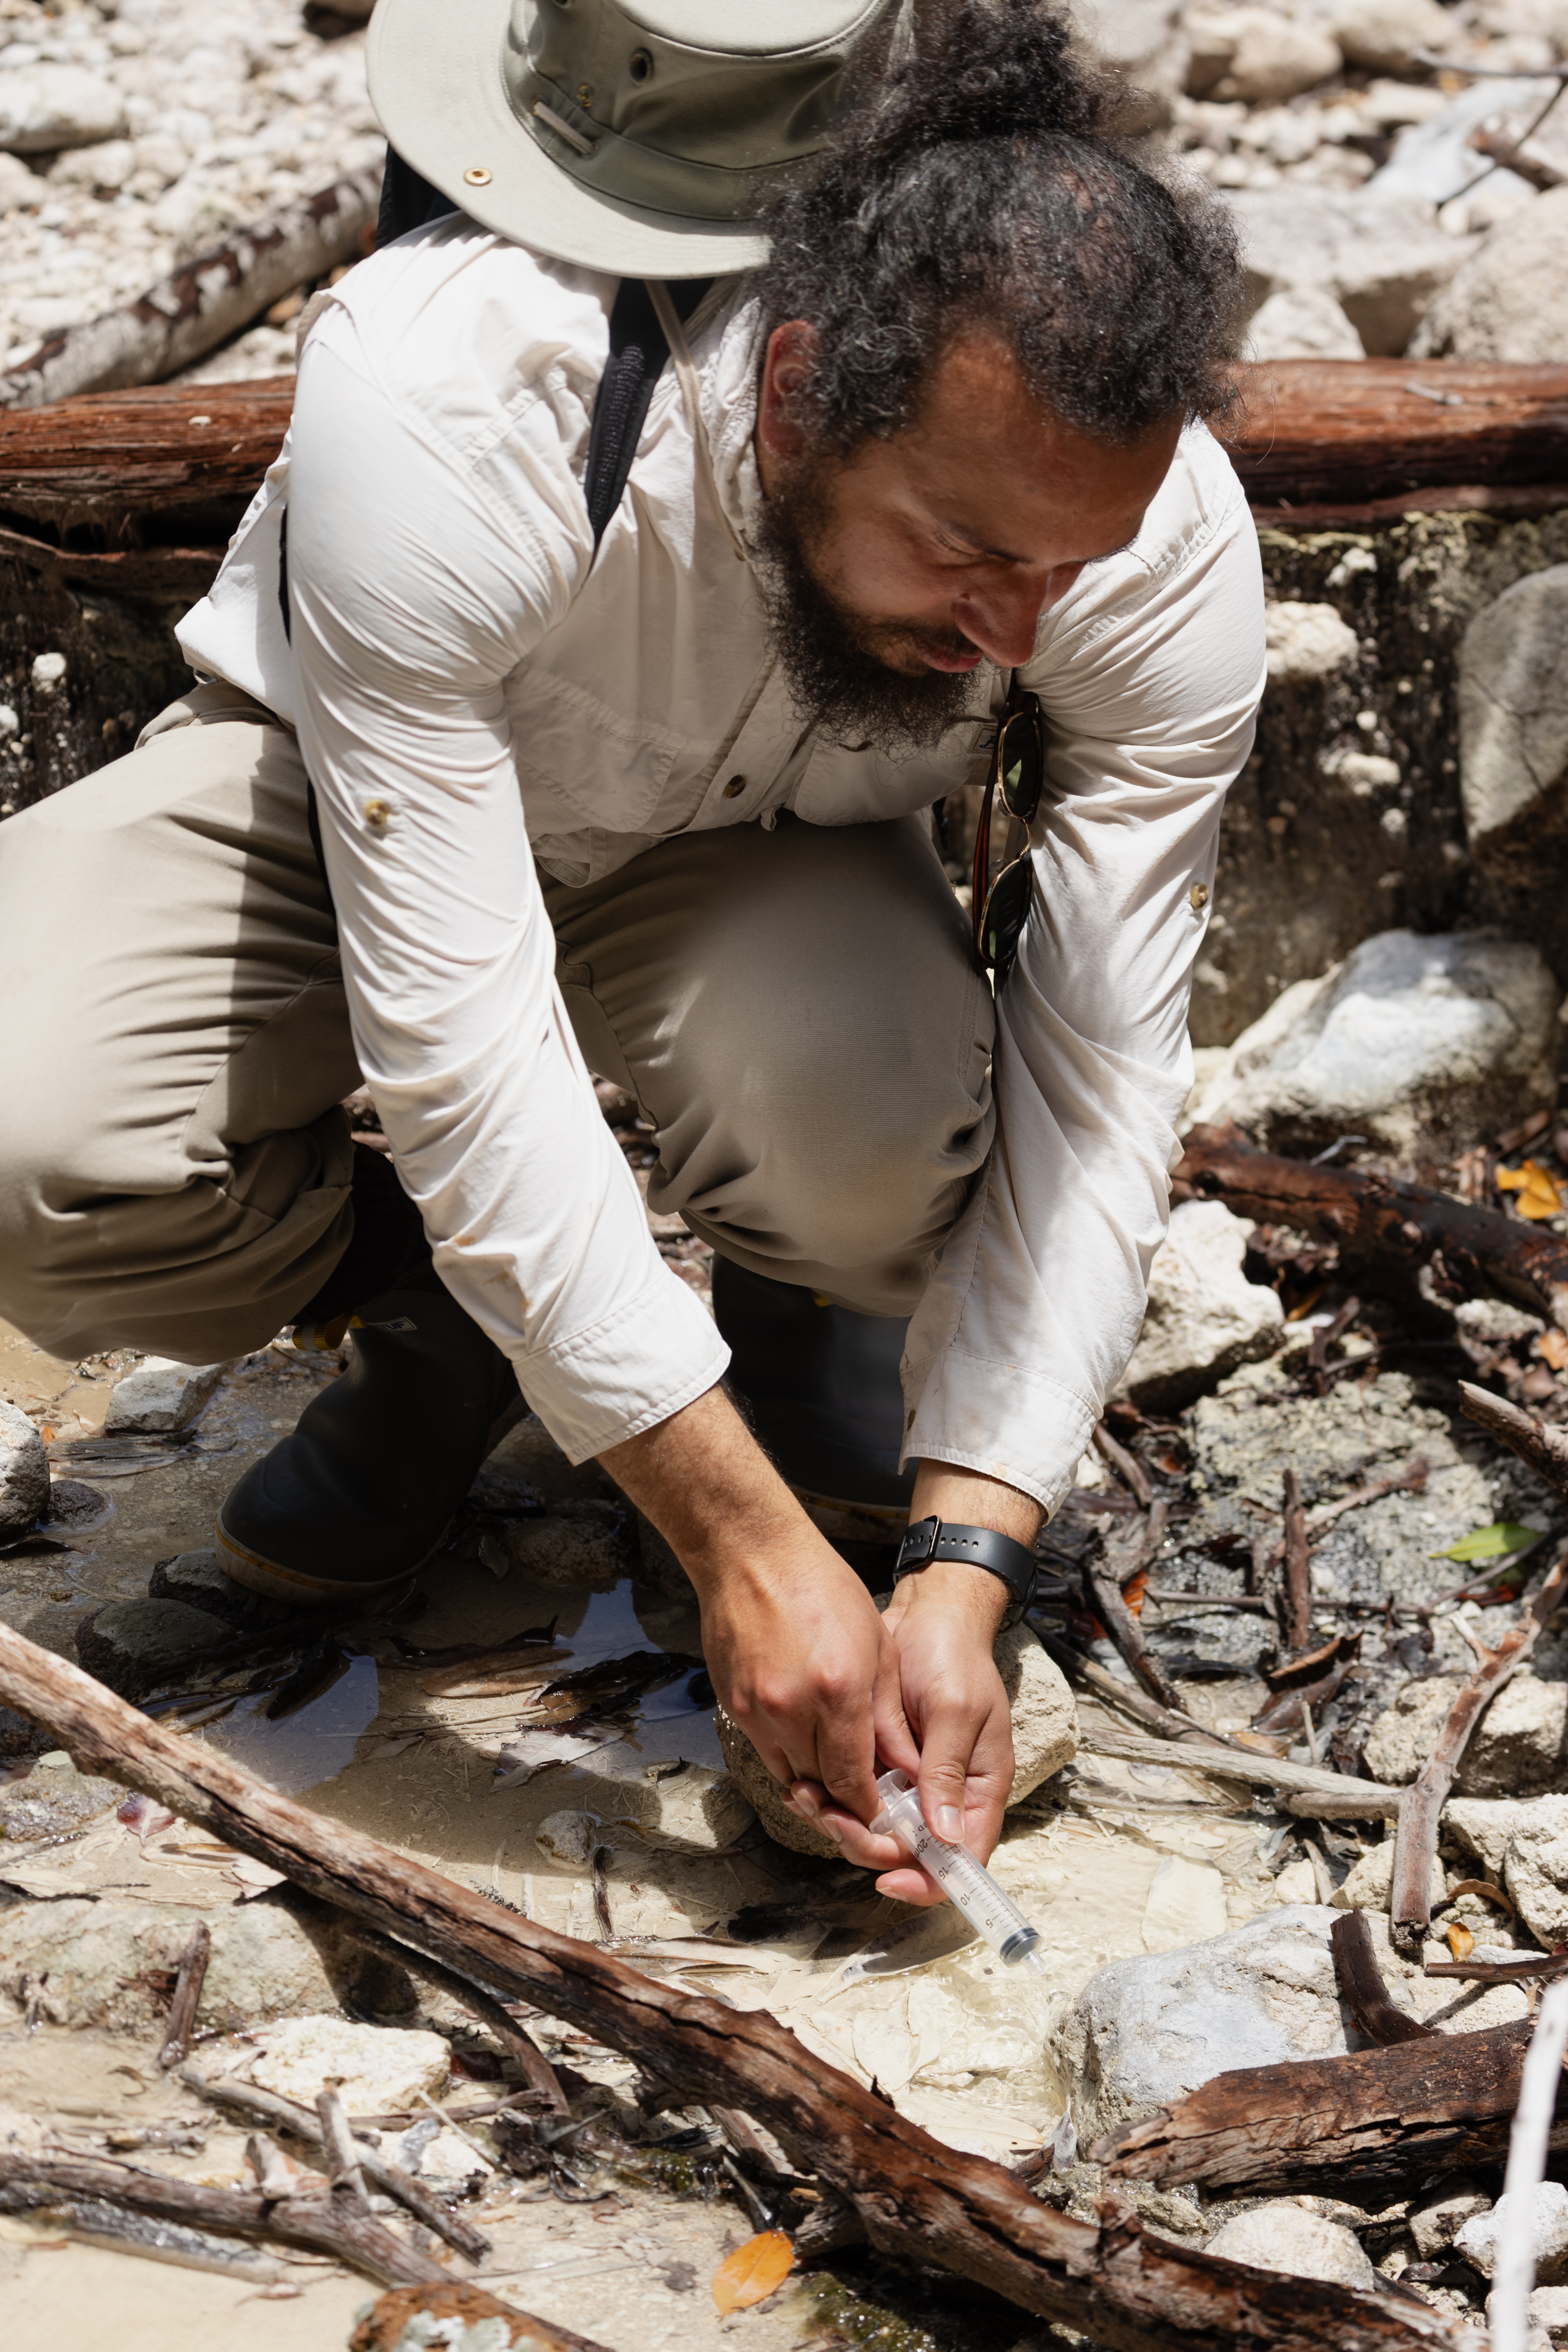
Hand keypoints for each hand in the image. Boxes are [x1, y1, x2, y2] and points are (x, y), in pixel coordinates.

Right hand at [598, 1387, 906, 1834]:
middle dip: (845, 1803)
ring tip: (838, 1775)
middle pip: (820, 1788)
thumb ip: (888, 1717)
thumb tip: (904, 1770)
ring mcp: (755, 1709)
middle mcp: (791, 1708)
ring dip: (815, 1784)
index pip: (853, 1783)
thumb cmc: (823, 1588)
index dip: (870, 1809)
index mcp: (837, 1692)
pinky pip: (765, 1752)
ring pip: (789, 1777)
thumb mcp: (877, 1647)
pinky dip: (789, 1757)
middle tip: (866, 1805)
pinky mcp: (732, 1705)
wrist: (751, 1554)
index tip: (884, 1815)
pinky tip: (807, 1740)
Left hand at [781, 1463, 1043, 1904]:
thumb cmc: (954, 1657)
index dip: (927, 1882)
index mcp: (977, 1791)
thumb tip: (944, 1838)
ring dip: (840, 1823)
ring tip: (805, 1796)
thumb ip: (947, 1771)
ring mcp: (910, 1783)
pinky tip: (805, 1784)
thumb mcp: (956, 1711)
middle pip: (907, 1853)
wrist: (928, 1615)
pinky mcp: (880, 1765)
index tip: (888, 1880)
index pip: (961, 1862)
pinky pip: (856, 1800)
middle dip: (865, 1844)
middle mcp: (943, 1796)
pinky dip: (831, 1799)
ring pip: (874, 1830)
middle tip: (827, 1815)